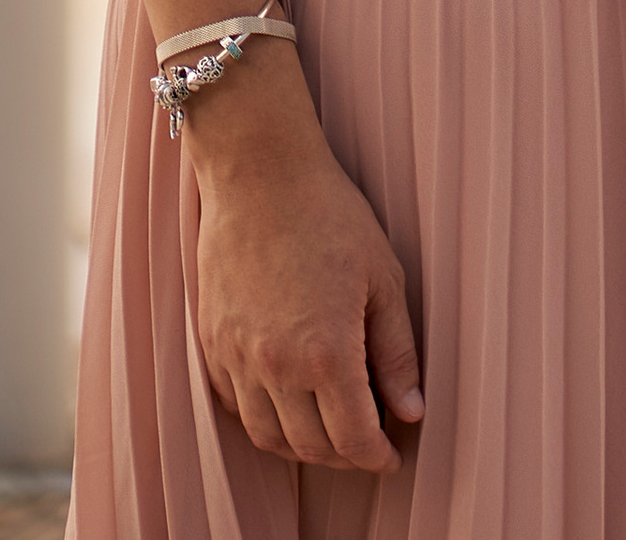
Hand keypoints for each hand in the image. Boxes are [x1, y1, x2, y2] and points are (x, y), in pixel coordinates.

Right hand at [187, 52, 425, 471]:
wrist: (259, 170)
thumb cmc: (329, 214)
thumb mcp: (383, 278)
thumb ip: (398, 352)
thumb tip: (412, 411)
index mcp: (327, 354)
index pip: (354, 439)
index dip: (377, 456)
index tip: (391, 454)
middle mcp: (277, 367)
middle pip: (311, 447)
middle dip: (344, 456)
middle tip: (366, 442)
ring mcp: (238, 357)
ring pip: (269, 436)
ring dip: (302, 446)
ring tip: (328, 431)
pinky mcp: (213, 342)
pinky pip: (237, 405)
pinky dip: (264, 418)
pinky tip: (286, 402)